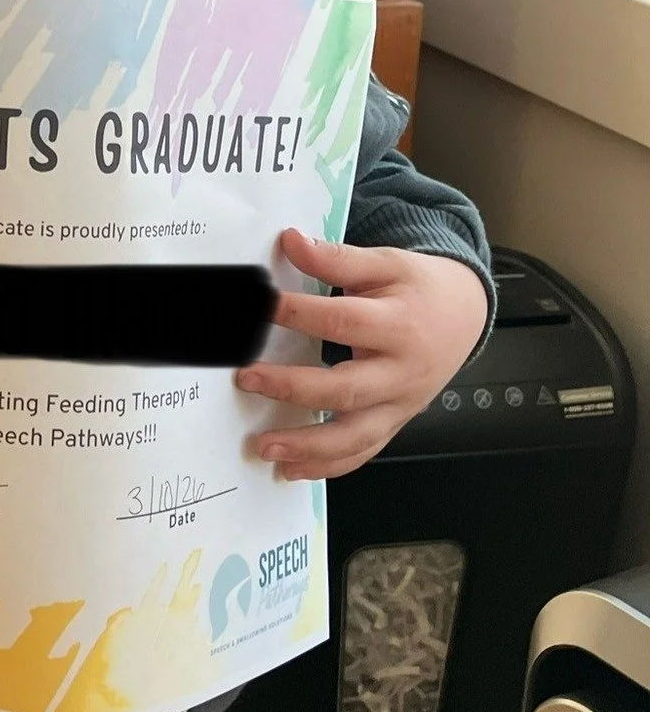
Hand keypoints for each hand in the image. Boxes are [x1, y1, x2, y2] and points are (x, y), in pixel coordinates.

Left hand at [234, 229, 488, 479]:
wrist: (464, 316)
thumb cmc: (419, 289)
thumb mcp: (385, 263)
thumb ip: (337, 257)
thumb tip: (291, 241)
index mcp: (399, 325)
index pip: (342, 322)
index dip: (298, 314)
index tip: (258, 307)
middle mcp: (401, 372)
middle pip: (346, 389)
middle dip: (293, 388)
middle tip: (246, 378)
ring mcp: (399, 405)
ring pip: (355, 436)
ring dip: (307, 447)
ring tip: (264, 446)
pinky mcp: (394, 423)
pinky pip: (362, 452)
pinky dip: (328, 467)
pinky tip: (292, 470)